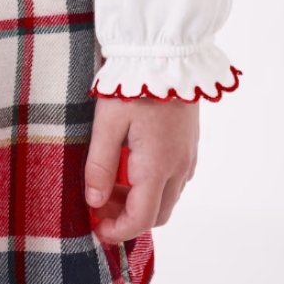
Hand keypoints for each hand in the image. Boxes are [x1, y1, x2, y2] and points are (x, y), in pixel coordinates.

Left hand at [83, 93, 198, 242]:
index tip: (96, 228)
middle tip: (98, 203)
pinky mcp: (190, 145)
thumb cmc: (134, 82)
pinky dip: (153, 185)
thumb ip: (100, 164)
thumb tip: (94, 201)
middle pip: (157, 214)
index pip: (141, 219)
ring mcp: (188, 156)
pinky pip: (175, 179)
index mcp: (157, 166)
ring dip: (140, 200)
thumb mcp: (107, 121)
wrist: (166, 52)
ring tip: (109, 181)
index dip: (117, 231)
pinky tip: (130, 164)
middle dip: (127, 217)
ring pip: (167, 197)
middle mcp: (178, 167)